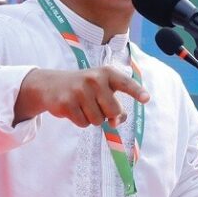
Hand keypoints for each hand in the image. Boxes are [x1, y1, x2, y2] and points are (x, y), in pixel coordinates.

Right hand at [15, 67, 149, 127]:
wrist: (51, 84)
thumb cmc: (84, 88)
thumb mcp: (101, 89)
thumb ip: (115, 104)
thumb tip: (117, 122)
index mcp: (106, 73)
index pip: (125, 83)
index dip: (136, 92)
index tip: (146, 99)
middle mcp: (94, 79)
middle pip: (113, 111)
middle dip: (107, 114)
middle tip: (96, 105)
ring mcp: (79, 90)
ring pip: (98, 120)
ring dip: (92, 118)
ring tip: (82, 105)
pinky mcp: (67, 102)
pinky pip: (83, 123)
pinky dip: (80, 121)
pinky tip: (73, 108)